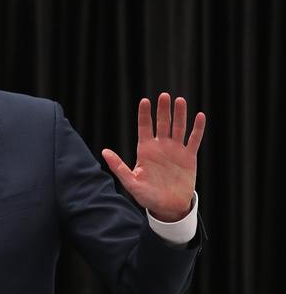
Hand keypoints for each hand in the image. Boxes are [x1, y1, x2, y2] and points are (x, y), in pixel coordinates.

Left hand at [101, 93, 205, 221]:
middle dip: (163, 110)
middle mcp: (160, 146)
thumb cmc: (146, 195)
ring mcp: (175, 150)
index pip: (144, 127)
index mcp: (145, 150)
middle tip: (164, 96)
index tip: (145, 101)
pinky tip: (199, 116)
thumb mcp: (131, 182)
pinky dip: (197, 128)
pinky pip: (194, 140)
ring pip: (178, 128)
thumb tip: (104, 151)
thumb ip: (118, 166)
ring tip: (180, 100)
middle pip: (162, 123)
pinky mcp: (189, 157)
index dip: (145, 114)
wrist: (168, 207)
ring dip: (180, 114)